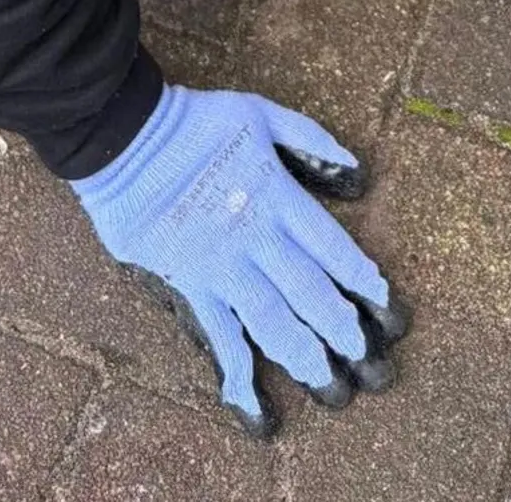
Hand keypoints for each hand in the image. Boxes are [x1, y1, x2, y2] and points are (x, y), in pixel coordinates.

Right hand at [70, 84, 407, 434]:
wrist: (128, 136)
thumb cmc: (195, 121)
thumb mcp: (259, 112)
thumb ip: (308, 137)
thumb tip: (356, 168)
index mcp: (278, 196)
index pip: (332, 247)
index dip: (361, 277)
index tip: (382, 301)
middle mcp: (257, 237)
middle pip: (309, 291)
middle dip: (340, 327)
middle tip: (363, 357)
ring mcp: (223, 264)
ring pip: (272, 320)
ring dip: (301, 354)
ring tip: (325, 381)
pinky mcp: (189, 281)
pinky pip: (217, 331)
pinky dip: (234, 368)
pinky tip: (249, 398)